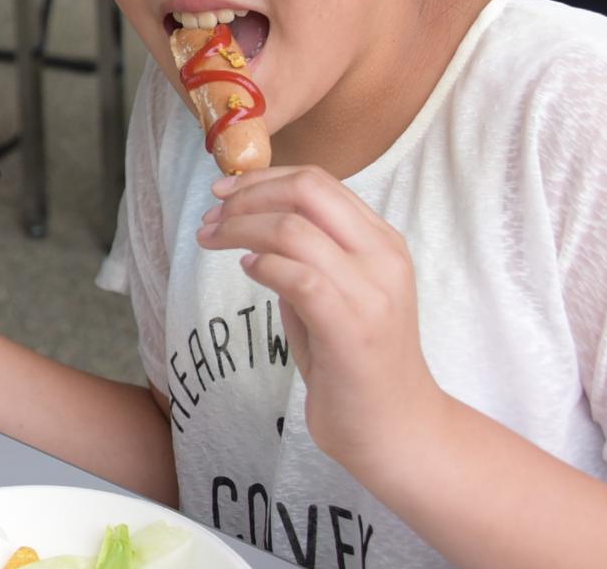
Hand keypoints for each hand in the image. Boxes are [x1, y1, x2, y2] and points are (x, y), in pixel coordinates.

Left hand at [197, 167, 445, 471]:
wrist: (395, 427)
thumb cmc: (353, 360)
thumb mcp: (332, 291)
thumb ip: (303, 253)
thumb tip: (250, 218)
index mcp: (381, 241)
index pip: (318, 182)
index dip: (262, 179)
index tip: (223, 194)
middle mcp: (383, 257)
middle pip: (307, 190)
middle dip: (249, 195)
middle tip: (212, 216)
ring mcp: (372, 292)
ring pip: (295, 228)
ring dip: (240, 228)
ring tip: (212, 241)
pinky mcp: (352, 328)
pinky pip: (298, 277)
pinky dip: (263, 266)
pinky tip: (247, 271)